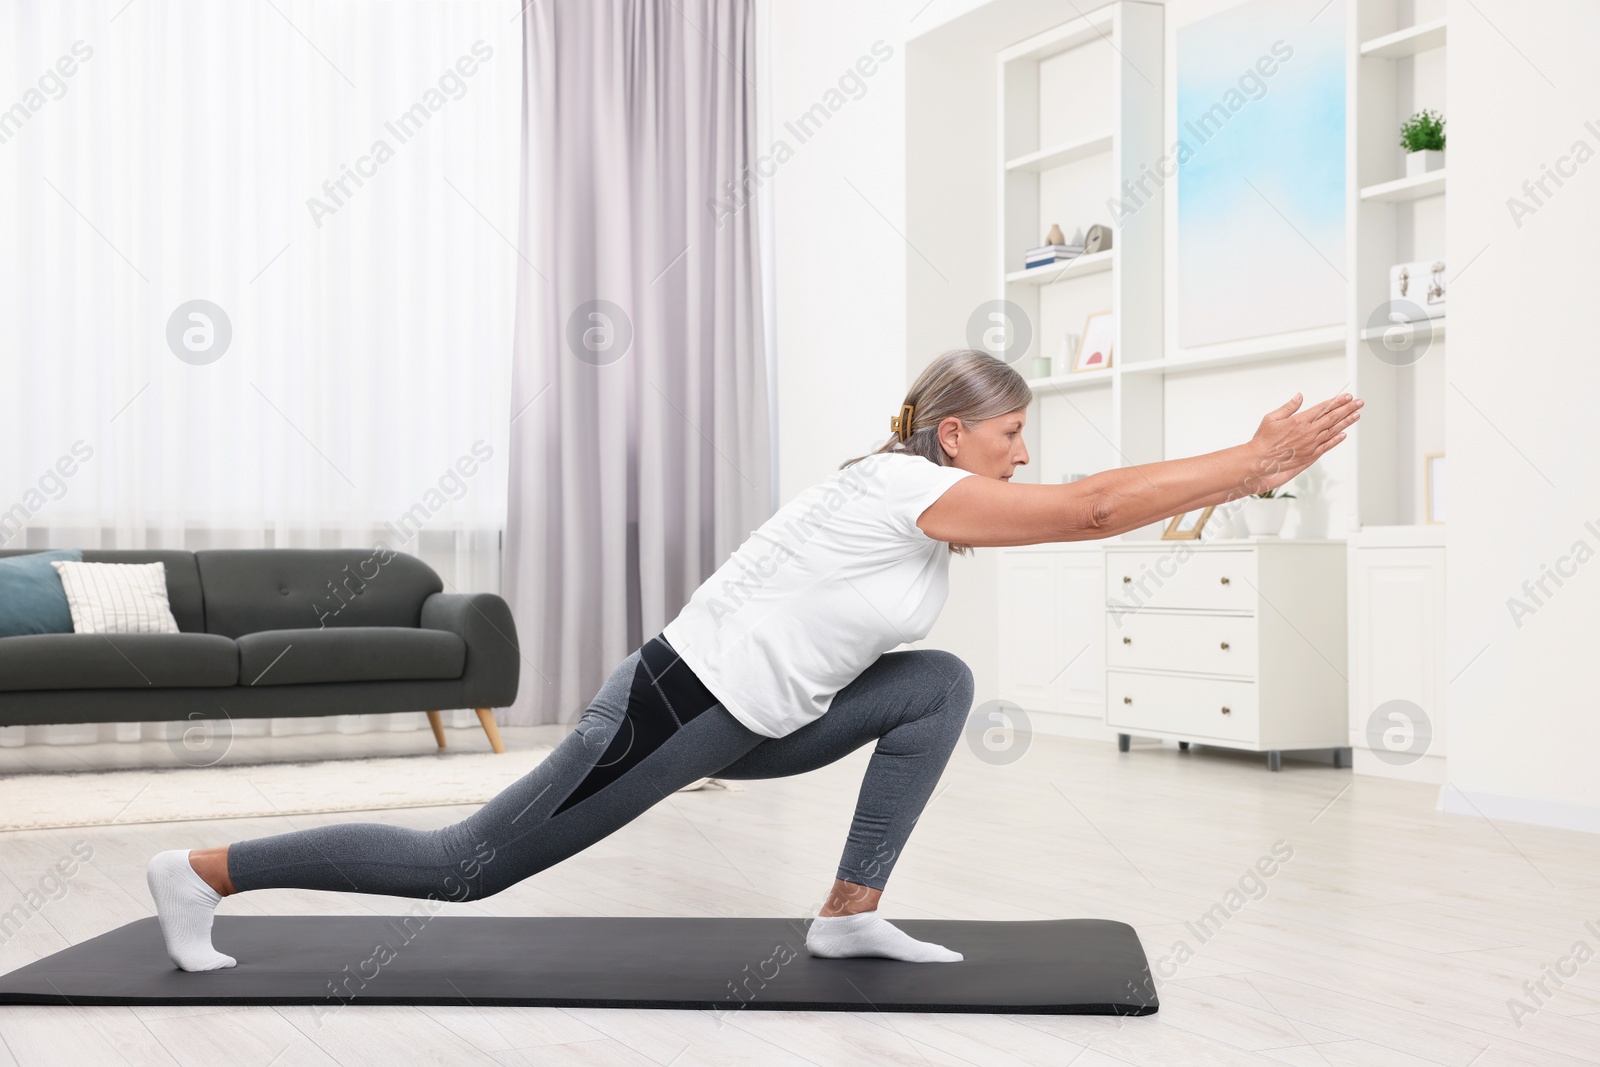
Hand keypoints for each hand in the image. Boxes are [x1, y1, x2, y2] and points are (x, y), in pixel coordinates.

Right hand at [1243, 392, 1361, 494]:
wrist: (1260, 461)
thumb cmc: (1263, 440)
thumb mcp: (1272, 418)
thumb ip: (1288, 407)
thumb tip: (1300, 396)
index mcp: (1299, 420)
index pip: (1323, 408)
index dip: (1336, 401)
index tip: (1346, 397)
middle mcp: (1308, 432)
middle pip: (1333, 417)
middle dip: (1348, 408)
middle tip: (1359, 403)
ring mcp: (1311, 444)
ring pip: (1333, 430)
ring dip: (1347, 422)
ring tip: (1357, 415)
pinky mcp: (1311, 455)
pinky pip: (1327, 446)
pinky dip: (1337, 439)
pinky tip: (1344, 434)